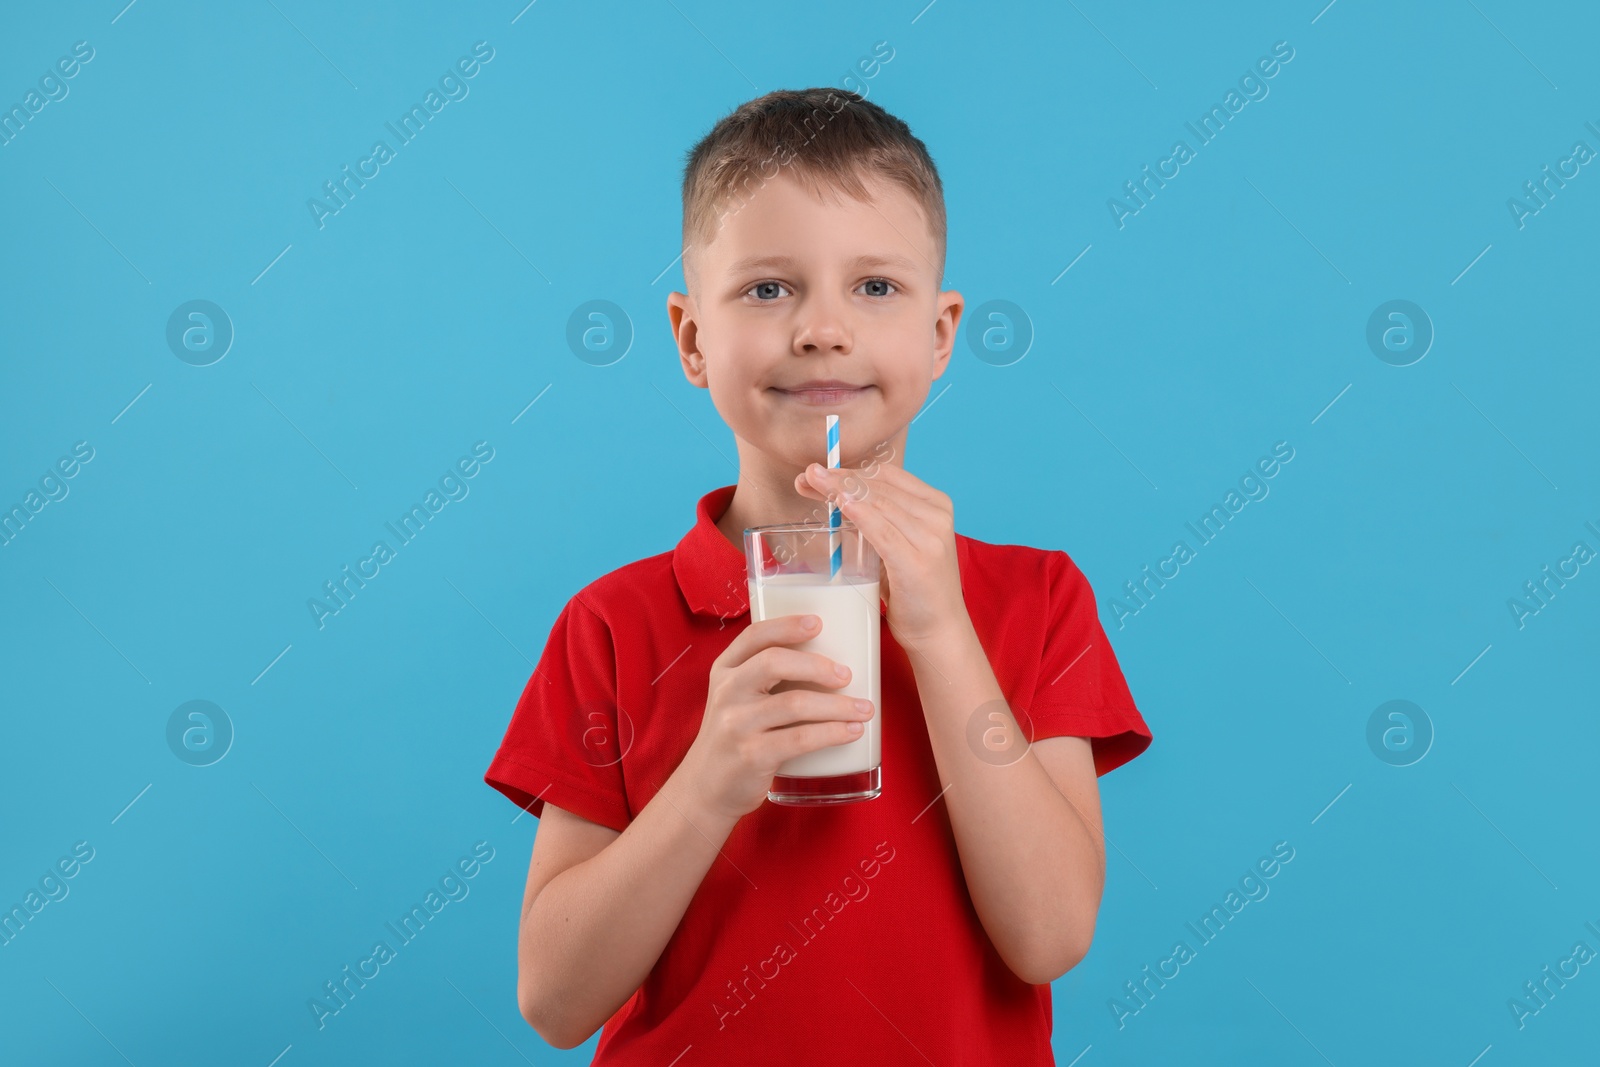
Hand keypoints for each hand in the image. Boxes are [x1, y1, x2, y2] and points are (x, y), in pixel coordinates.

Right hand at [676, 613, 875, 822]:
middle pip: (774, 662)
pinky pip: (800, 739)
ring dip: (837, 705)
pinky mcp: (751, 755)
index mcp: (724, 670)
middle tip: (846, 675)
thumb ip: (764, 677)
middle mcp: (727, 692)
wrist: (705, 789)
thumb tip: (827, 660)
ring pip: (794, 703)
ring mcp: (737, 725)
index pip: (753, 636)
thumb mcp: (735, 698)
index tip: (818, 622)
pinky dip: (831, 733)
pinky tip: (851, 732)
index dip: (786, 625)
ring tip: (864, 708)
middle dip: (817, 665)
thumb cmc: (733, 737)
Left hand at [794, 460, 969, 646]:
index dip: (850, 470)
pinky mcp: (917, 562)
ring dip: (841, 490)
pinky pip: (882, 531)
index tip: (820, 473)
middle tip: (808, 475)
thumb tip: (839, 497)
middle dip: (840, 478)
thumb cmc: (915, 590)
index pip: (887, 475)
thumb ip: (881, 520)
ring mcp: (930, 538)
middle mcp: (937, 515)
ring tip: (813, 484)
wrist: (940, 632)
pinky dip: (860, 515)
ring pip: (878, 503)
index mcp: (936, 505)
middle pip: (879, 485)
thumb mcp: (901, 545)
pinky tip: (840, 504)